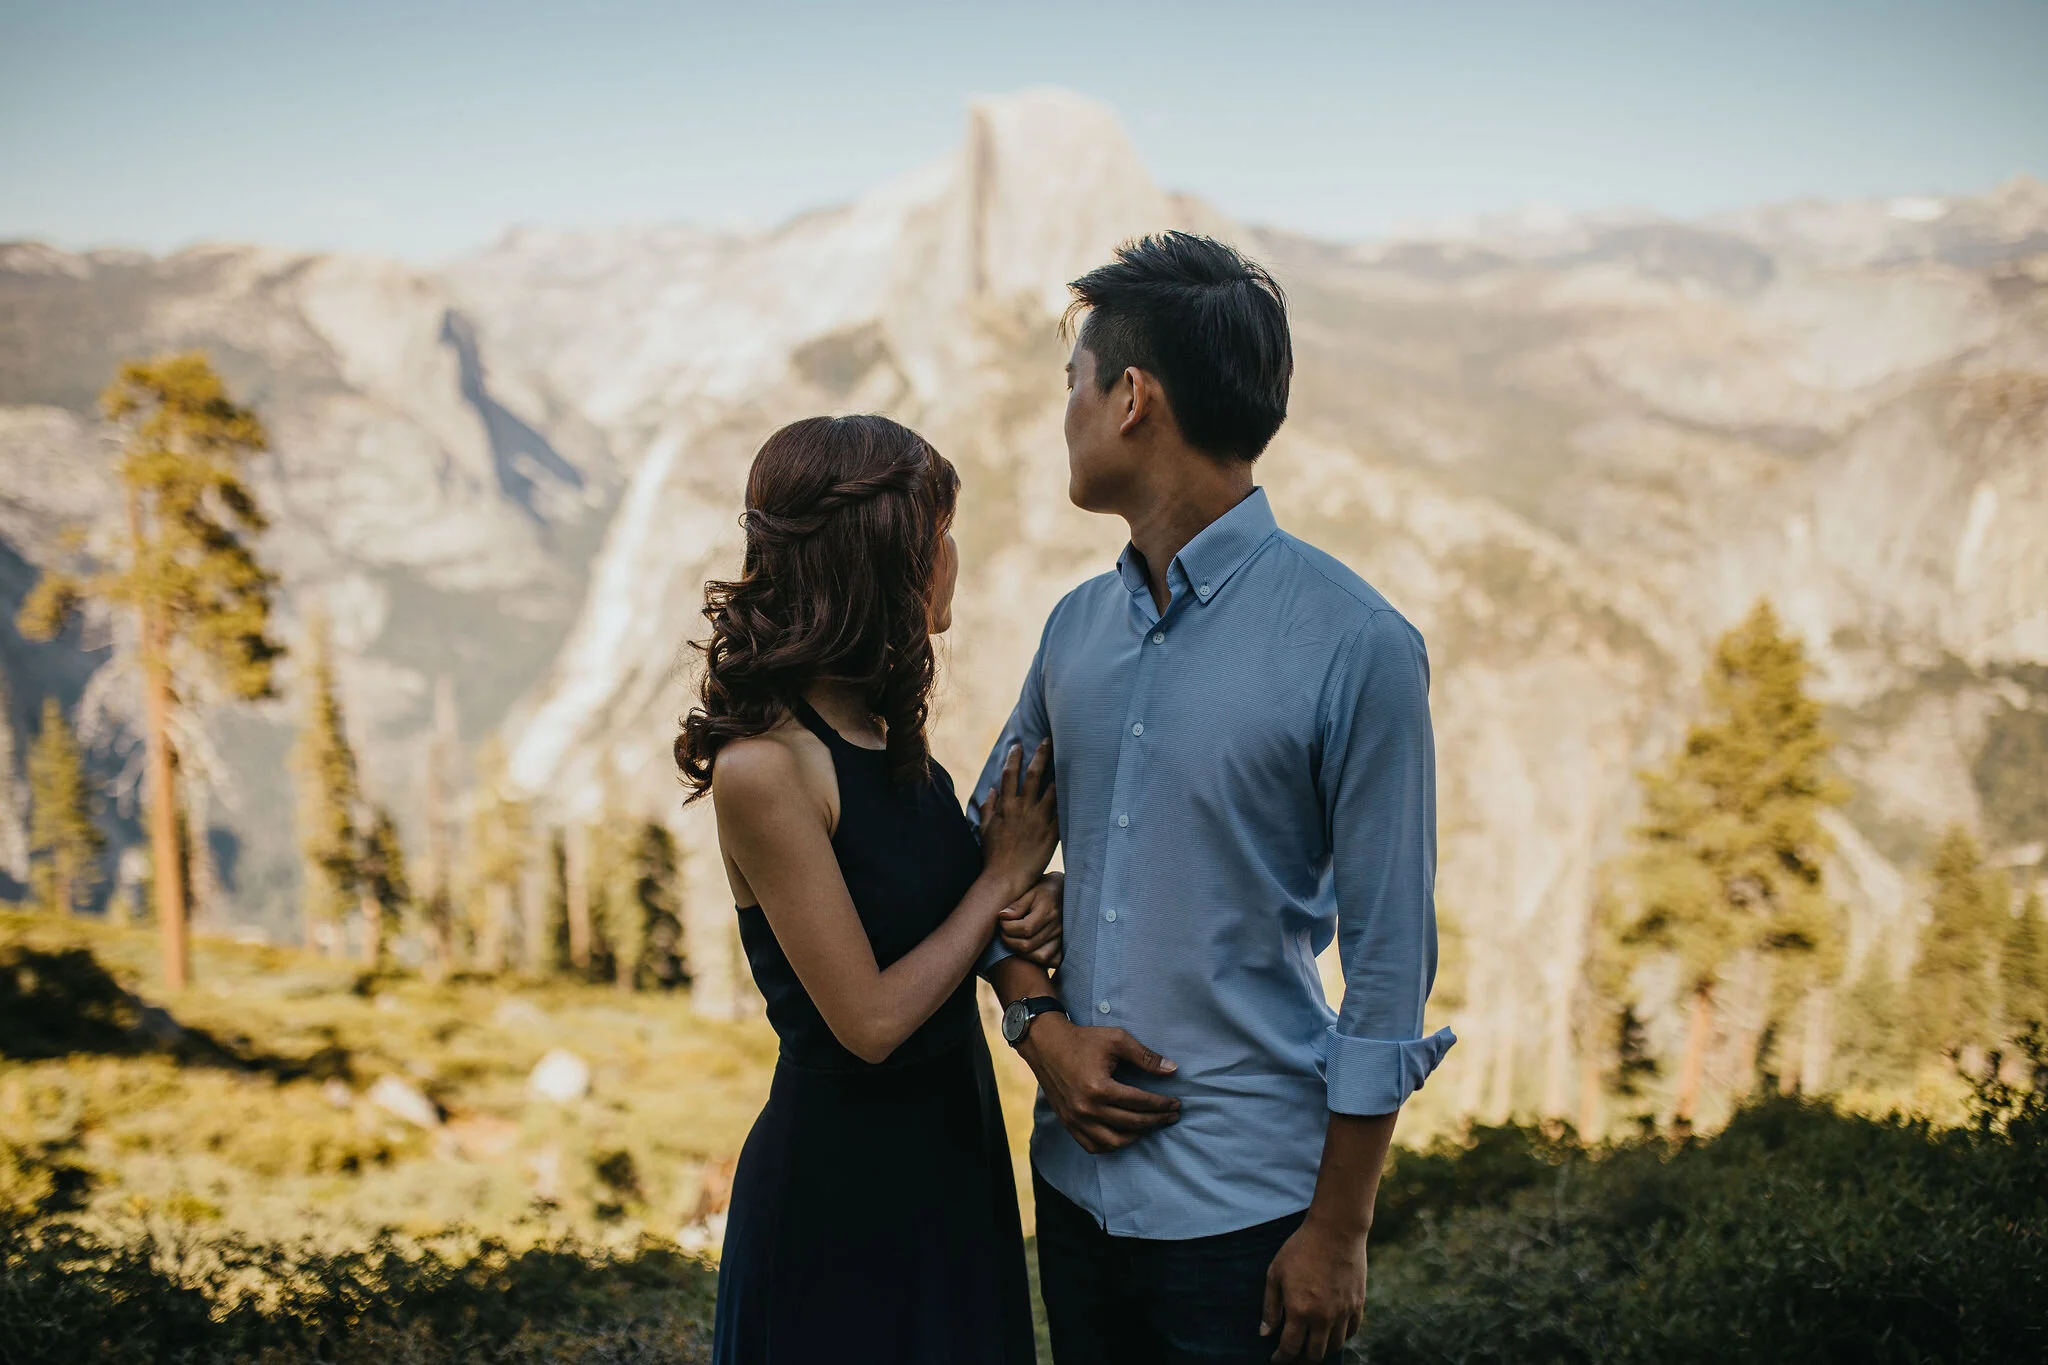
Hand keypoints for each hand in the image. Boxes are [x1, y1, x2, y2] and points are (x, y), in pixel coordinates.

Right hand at [979, 740, 1055, 898]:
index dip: (1013, 758)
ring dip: (1059, 774)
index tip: (1018, 746)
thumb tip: (991, 790)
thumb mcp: (985, 829)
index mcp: (1006, 806)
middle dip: (1041, 755)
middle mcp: (1023, 809)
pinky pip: (1062, 812)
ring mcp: (1038, 820)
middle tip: (1049, 741)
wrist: (1005, 878)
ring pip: (1052, 790)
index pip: (1010, 775)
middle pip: (1034, 775)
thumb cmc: (993, 854)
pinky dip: (1069, 800)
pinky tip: (1076, 790)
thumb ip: (988, 807)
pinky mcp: (1051, 833)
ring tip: (1068, 761)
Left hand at [998, 872, 1062, 968]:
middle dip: (1009, 940)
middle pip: (1028, 945)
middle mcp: (1058, 927)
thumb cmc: (1045, 889)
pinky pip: (1053, 961)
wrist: (1066, 891)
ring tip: (1014, 940)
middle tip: (1004, 931)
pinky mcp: (1065, 945)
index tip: (1002, 920)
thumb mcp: (1031, 891)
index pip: (1024, 929)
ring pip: (1040, 957)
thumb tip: (1003, 917)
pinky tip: (1029, 949)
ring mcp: (1063, 938)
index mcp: (1048, 911)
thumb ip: (1017, 905)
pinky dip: (1038, 958)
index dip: (1007, 927)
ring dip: (1021, 952)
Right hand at [1017, 1013, 1178, 1152]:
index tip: (1176, 1103)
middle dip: (1156, 1120)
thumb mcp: (1116, 1040)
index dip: (1162, 1104)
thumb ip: (1145, 1057)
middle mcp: (1087, 1109)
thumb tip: (1172, 1070)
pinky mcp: (1068, 1123)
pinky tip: (1124, 1135)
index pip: (1140, 1103)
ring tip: (1150, 1125)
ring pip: (1114, 1142)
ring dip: (1137, 1136)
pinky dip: (1112, 1145)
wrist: (1046, 1044)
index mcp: (1099, 1088)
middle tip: (1172, 1116)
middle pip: (1132, 1124)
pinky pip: (1093, 1146)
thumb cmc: (1083, 1040)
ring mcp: (1076, 1119)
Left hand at [1261, 1217, 1366, 1362]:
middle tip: (1294, 1355)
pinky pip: (1351, 1332)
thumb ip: (1270, 1307)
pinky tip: (1332, 1334)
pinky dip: (1341, 1338)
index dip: (1281, 1358)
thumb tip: (1265, 1334)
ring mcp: (1343, 1312)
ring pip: (1334, 1346)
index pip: (1290, 1348)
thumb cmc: (1301, 1248)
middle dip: (1301, 1360)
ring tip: (1312, 1346)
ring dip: (1321, 1351)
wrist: (1336, 1231)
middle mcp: (1323, 1317)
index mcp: (1299, 1311)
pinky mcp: (1358, 1304)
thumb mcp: (1275, 1274)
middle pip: (1314, 1354)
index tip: (1276, 1359)